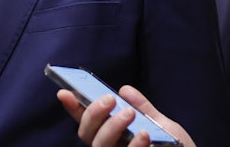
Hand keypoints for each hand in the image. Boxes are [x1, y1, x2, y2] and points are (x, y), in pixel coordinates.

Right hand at [58, 84, 195, 146]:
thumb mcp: (164, 127)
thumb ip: (145, 110)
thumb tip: (125, 90)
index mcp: (117, 138)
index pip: (89, 125)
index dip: (74, 109)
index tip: (64, 93)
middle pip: (88, 136)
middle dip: (93, 115)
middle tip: (110, 100)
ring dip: (111, 128)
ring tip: (129, 114)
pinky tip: (143, 136)